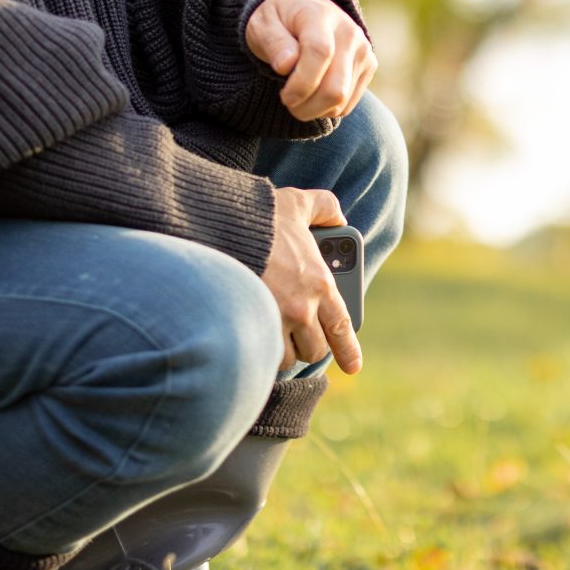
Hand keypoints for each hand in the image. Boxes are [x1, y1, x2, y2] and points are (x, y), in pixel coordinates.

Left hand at [245, 0, 375, 121]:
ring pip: (342, 102)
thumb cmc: (279, 20)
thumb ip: (273, 43)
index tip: (284, 96)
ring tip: (297, 95)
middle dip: (306, 106)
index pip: (320, 53)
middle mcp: (349, 32)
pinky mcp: (369, 65)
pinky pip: (348, 105)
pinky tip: (313, 93)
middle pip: (336, 88)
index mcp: (320, 15)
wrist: (305, 7)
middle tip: (287, 101)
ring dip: (314, 109)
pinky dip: (327, 108)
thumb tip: (286, 65)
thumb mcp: (262, 25)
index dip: (301, 83)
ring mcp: (362, 50)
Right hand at [263, 186, 362, 373]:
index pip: (342, 328)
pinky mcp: (247, 329)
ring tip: (276, 336)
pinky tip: (255, 340)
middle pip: (315, 349)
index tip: (353, 366)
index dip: (349, 351)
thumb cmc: (259, 218)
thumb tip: (339, 216)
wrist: (216, 229)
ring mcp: (274, 323)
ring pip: (287, 357)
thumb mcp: (298, 203)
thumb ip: (324, 207)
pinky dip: (260, 351)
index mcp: (319, 284)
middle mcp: (301, 310)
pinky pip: (260, 355)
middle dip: (310, 345)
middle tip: (302, 335)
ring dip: (284, 350)